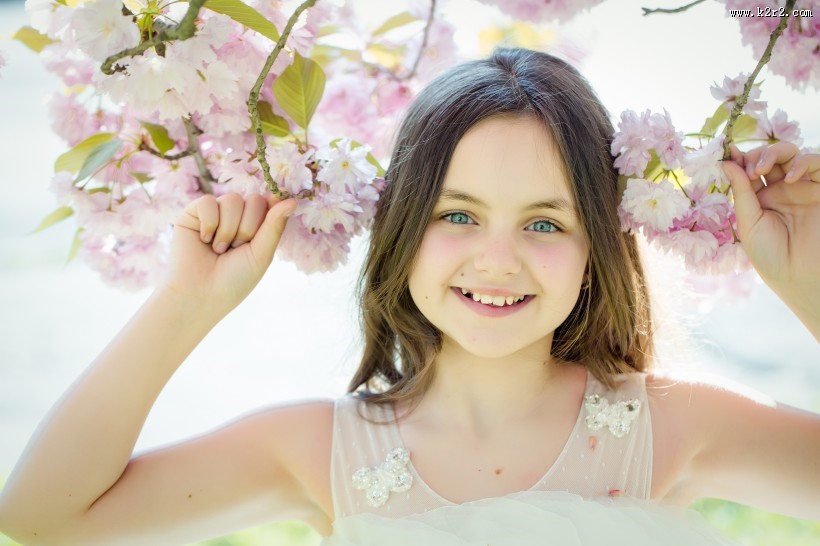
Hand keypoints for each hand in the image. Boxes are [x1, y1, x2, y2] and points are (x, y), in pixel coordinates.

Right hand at [162, 192, 296, 317]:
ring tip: (219, 250)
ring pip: (232, 200)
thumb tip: (292, 200)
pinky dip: (209, 224)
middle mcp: (237, 215)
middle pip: (254, 200)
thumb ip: (274, 225)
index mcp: (256, 225)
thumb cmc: (234, 279)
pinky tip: (204, 240)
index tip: (277, 207)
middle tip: (236, 249)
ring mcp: (216, 212)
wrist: (201, 294)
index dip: (274, 204)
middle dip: (248, 228)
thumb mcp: (261, 254)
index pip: (271, 203)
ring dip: (228, 230)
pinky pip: (208, 202)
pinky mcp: (194, 212)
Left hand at [723, 142, 819, 337]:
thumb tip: (727, 163)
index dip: (738, 159)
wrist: (802, 277)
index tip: (725, 152)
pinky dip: (804, 162)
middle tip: (748, 169)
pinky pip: (817, 164)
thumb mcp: (749, 223)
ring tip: (761, 170)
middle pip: (768, 158)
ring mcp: (803, 188)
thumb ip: (741, 192)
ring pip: (791, 154)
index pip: (748, 170)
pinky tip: (790, 177)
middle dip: (755, 155)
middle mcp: (782, 191)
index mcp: (761, 200)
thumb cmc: (772, 257)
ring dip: (774, 154)